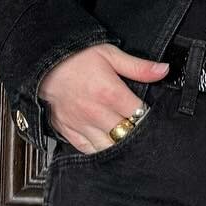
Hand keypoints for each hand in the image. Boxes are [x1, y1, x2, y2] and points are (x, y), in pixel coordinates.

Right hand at [38, 44, 169, 152]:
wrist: (42, 63)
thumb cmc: (75, 57)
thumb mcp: (110, 54)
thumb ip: (138, 67)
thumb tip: (163, 70)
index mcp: (110, 93)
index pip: (140, 115)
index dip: (148, 116)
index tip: (149, 113)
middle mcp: (97, 113)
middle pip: (127, 135)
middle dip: (136, 132)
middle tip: (138, 126)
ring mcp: (82, 125)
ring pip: (110, 147)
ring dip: (119, 143)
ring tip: (123, 135)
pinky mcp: (69, 131)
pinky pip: (89, 150)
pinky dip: (100, 149)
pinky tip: (106, 142)